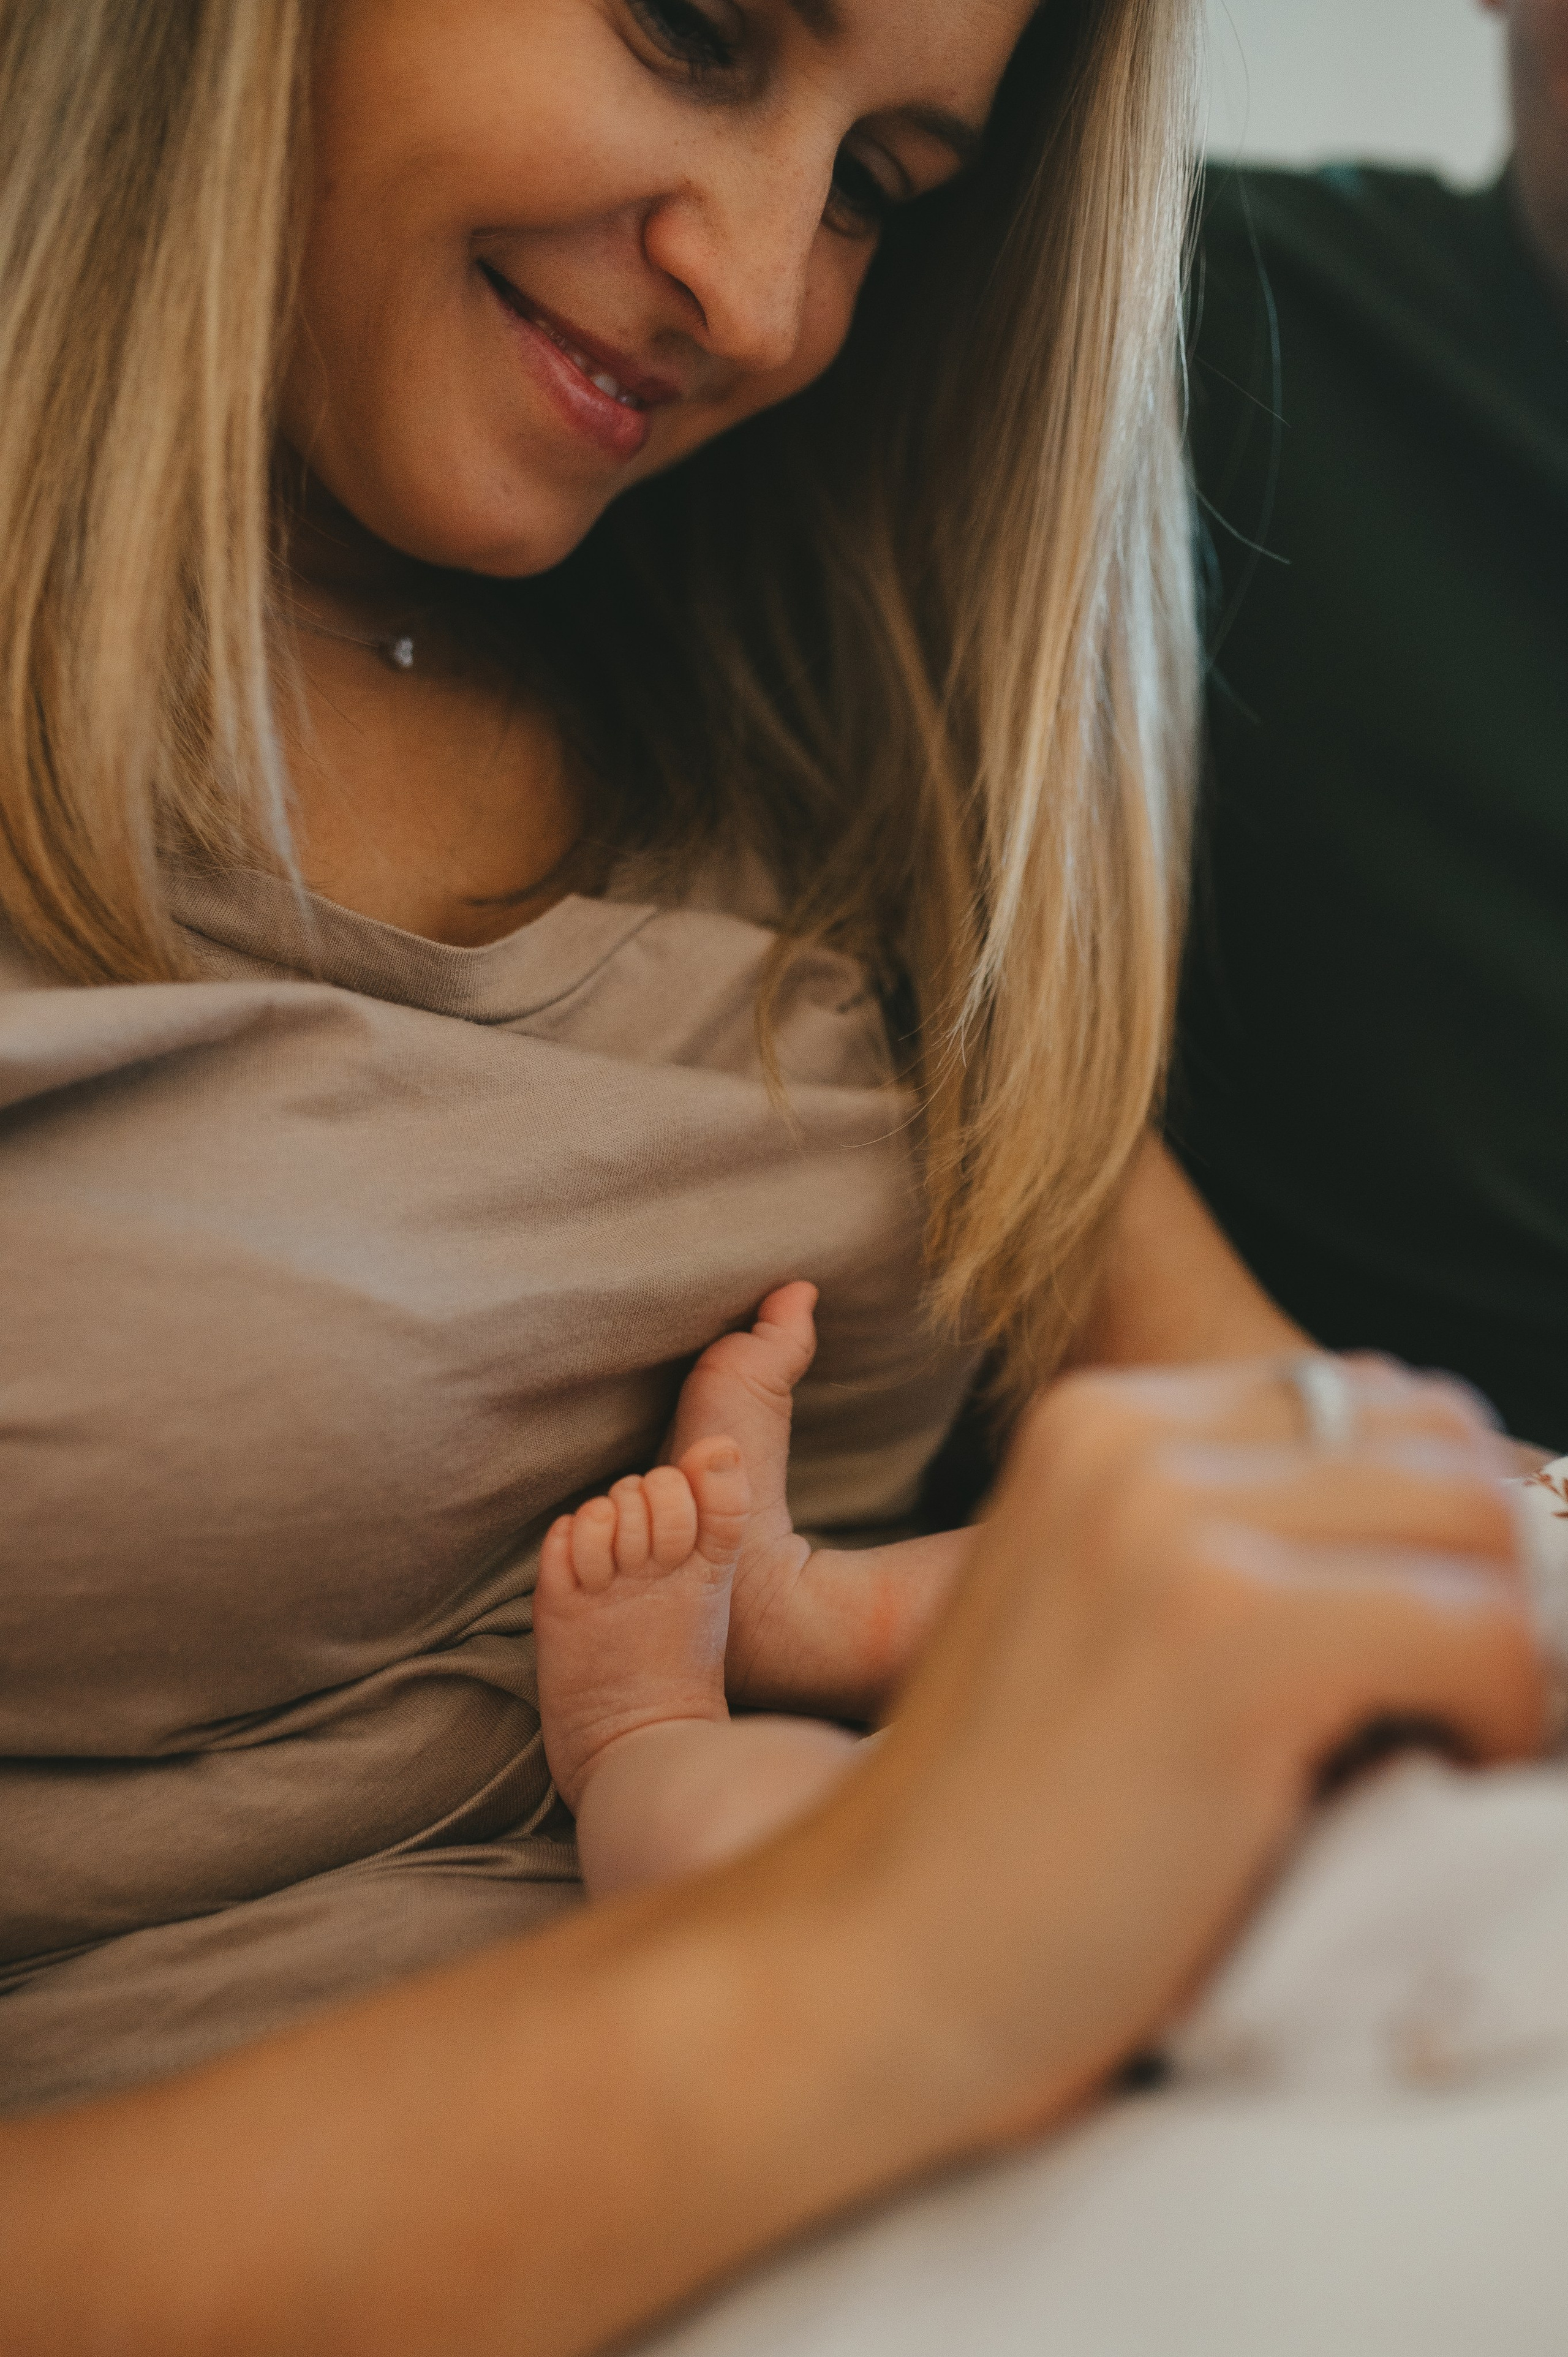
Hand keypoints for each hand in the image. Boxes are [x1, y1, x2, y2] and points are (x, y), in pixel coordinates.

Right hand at [807, 1354, 1547, 2152]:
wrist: (868, 1968)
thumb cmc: (1010, 1844)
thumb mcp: (1115, 1627)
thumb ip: (1243, 1552)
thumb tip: (1472, 1557)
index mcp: (1094, 1426)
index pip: (1357, 1398)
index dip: (1428, 1521)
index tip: (1425, 1642)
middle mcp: (1126, 1441)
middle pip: (1432, 1435)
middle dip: (1484, 1568)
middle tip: (1460, 1700)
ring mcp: (1169, 1526)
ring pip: (1476, 1519)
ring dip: (1503, 1643)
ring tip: (1446, 1744)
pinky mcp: (1228, 1635)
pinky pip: (1481, 1631)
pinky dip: (1501, 1714)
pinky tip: (1430, 1780)